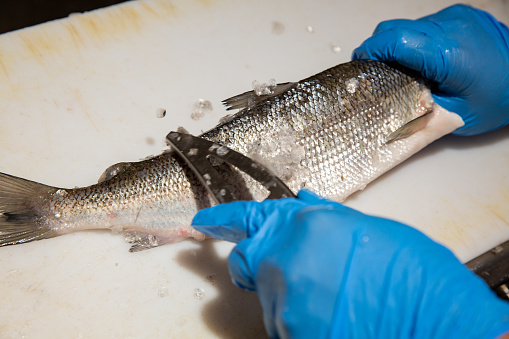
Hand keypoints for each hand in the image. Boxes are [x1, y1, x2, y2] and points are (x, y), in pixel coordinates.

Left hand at [193, 189, 508, 337]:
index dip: (221, 219)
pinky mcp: (286, 332)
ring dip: (289, 295)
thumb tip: (301, 201)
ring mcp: (281, 299)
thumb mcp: (369, 229)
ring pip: (268, 297)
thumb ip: (326, 215)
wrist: (434, 321)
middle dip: (260, 265)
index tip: (200, 224)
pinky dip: (298, 319)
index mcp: (303, 222)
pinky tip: (331, 315)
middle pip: (247, 263)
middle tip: (296, 273)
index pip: (246, 217)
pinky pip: (280, 323)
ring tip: (333, 298)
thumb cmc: (408, 270)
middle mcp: (282, 258)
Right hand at [352, 4, 508, 135]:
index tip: (360, 67)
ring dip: (397, 46)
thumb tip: (388, 121)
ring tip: (404, 71)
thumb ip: (417, 115)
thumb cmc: (501, 98)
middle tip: (374, 72)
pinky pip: (424, 25)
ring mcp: (455, 17)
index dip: (370, 51)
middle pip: (394, 28)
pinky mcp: (459, 14)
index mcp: (447, 55)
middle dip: (377, 49)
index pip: (394, 40)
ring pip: (407, 25)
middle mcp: (449, 28)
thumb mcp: (456, 117)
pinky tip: (423, 61)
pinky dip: (414, 41)